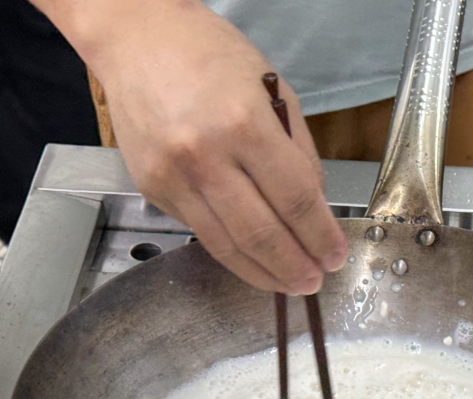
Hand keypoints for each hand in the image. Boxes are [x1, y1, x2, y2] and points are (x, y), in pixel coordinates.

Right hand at [44, 0, 346, 294]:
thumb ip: (299, 155)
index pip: (295, 199)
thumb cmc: (209, 56)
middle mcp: (203, 156)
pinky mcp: (153, 190)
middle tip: (313, 281)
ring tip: (288, 283)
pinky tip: (252, 259)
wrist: (137, 40)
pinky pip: (200, 232)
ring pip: (226, 246)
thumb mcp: (273, 93)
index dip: (320, 236)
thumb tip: (315, 211)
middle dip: (294, 266)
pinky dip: (231, 252)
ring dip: (263, 273)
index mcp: (243, 124)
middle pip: (261, 233)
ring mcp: (173, 177)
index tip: (334, 256)